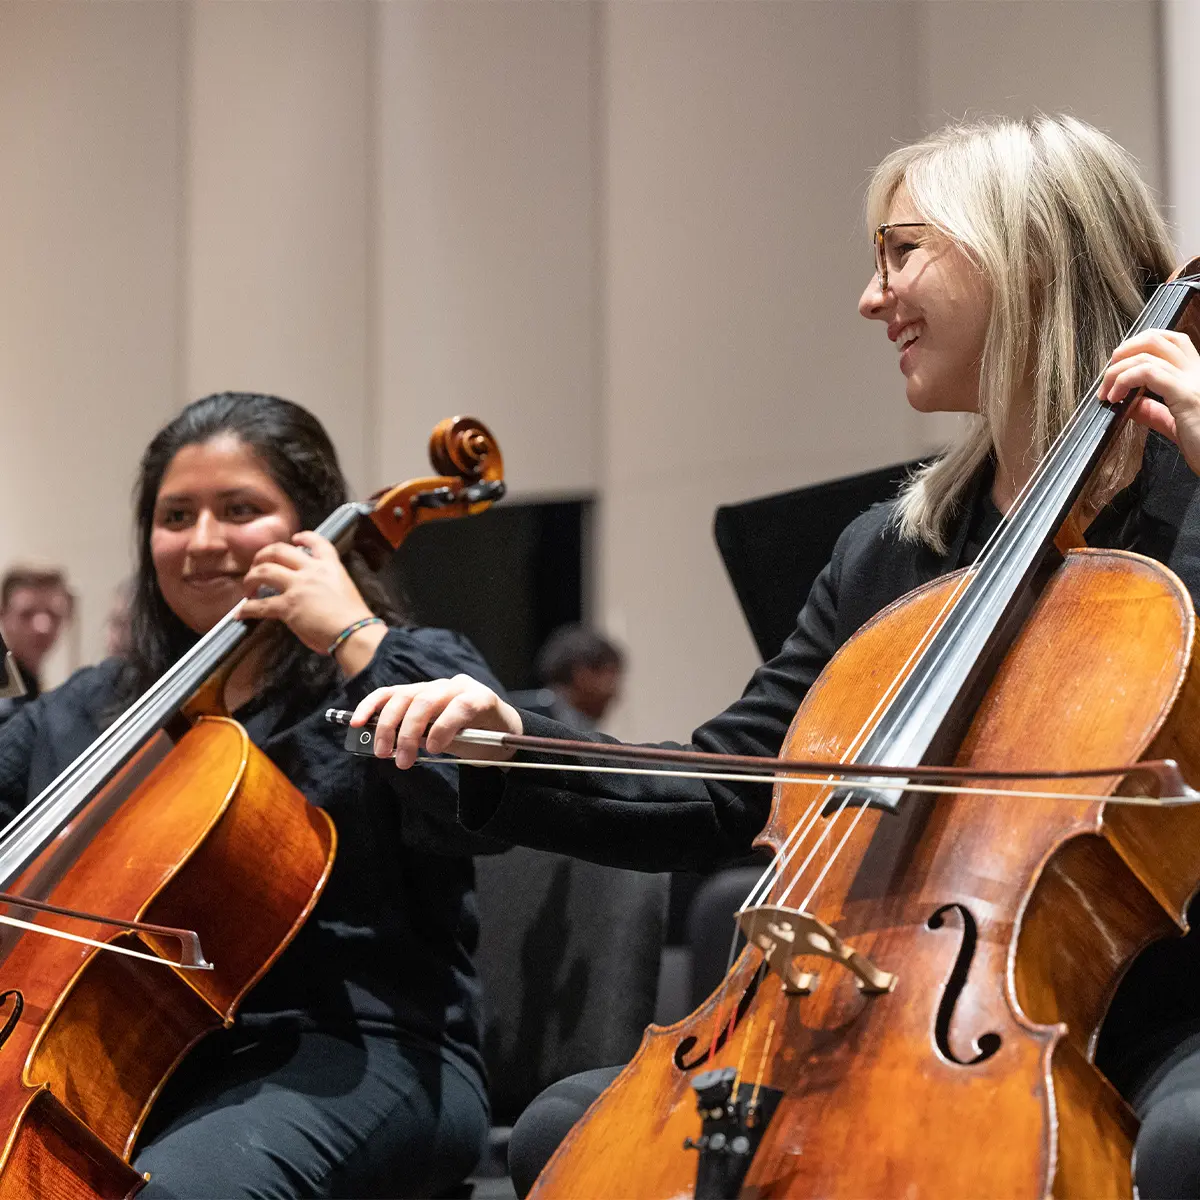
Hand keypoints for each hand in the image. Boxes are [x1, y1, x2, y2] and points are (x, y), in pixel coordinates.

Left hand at [240, 531, 375, 656]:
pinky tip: (241, 613)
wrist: (354, 631)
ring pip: (264, 571)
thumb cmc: (354, 617)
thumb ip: (328, 585)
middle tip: (258, 564)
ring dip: (251, 578)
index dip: (304, 537)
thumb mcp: (345, 589)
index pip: (317, 542)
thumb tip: (314, 593)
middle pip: (279, 550)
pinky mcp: (288, 606)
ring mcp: (298, 586)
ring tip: (248, 587)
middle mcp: (312, 570)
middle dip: (263, 555)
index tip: (295, 539)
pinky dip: (247, 608)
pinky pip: (260, 605)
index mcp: (330, 566)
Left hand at [350, 675, 523, 767]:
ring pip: (425, 702)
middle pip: (404, 698)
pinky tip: (436, 746)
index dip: (370, 705)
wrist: (508, 740)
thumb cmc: (468, 738)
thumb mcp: (434, 739)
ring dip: (410, 733)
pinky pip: (457, 709)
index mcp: (424, 694)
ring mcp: (461, 689)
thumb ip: (413, 736)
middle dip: (388, 727)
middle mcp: (439, 687)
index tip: (353, 725)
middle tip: (384, 755)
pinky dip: (442, 728)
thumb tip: (383, 745)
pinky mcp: (482, 697)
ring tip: (407, 759)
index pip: (391, 693)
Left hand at [1099, 330, 1199, 475]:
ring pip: (1148, 353)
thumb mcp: (1177, 425)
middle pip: (1157, 337)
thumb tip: (1130, 404)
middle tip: (1108, 375)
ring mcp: (1193, 380)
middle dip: (1125, 350)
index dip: (1140, 346)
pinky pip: (1148, 373)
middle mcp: (1198, 372)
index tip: (1119, 368)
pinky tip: (1115, 398)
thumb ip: (1155, 412)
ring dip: (1117, 370)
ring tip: (1106, 393)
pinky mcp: (1187, 395)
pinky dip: (1124, 380)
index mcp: (1196, 376)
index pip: (1171, 342)